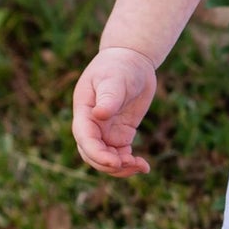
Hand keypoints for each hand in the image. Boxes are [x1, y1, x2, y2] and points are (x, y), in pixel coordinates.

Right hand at [71, 47, 157, 176]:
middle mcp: (91, 125)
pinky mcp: (120, 134)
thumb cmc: (120, 66)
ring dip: (121, 168)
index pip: (85, 138)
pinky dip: (130, 164)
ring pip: (106, 159)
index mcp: (84, 111)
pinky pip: (120, 155)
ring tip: (141, 166)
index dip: (97, 154)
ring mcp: (105, 131)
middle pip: (92, 154)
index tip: (115, 162)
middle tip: (133, 164)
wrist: (132, 61)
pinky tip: (144, 166)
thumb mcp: (115, 78)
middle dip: (109, 165)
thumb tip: (99, 115)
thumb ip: (109, 97)